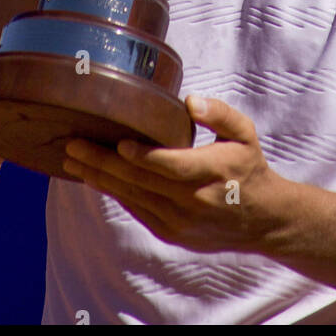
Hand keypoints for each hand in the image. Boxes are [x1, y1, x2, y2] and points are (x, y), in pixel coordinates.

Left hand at [61, 96, 293, 254]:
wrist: (262, 220)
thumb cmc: (247, 167)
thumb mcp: (244, 133)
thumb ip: (219, 113)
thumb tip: (190, 102)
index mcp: (211, 172)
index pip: (171, 166)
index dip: (142, 157)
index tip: (118, 143)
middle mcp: (192, 201)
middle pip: (140, 181)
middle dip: (103, 162)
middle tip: (73, 145)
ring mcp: (179, 221)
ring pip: (132, 197)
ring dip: (100, 179)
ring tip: (73, 161)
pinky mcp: (171, 233)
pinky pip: (136, 210)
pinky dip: (115, 193)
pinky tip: (95, 178)